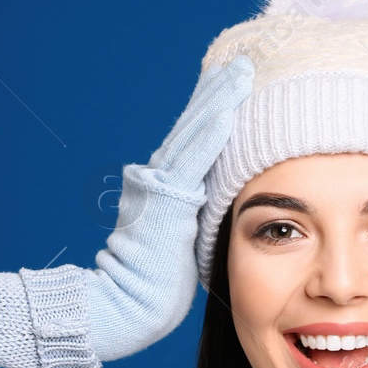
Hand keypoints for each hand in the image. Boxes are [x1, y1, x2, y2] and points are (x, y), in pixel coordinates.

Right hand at [83, 55, 255, 361]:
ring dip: (218, 102)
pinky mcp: (167, 203)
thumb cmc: (153, 285)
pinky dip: (210, 135)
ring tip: (239, 73)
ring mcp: (160, 189)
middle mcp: (159, 179)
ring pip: (194, 135)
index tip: (232, 82)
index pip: (194, 141)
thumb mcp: (180, 242)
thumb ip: (191, 218)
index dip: (213, 109)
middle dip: (218, 92)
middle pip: (194, 127)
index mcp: (166, 187)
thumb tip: (210, 209)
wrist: (126, 306)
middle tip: (242, 62)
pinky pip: (193, 162)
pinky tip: (228, 112)